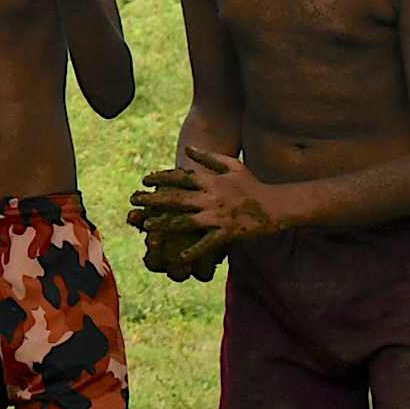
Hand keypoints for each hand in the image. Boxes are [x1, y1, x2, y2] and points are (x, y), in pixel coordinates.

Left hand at [133, 152, 282, 254]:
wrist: (275, 204)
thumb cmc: (252, 183)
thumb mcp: (231, 164)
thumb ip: (207, 158)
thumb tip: (187, 150)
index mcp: (211, 181)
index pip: (181, 177)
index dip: (161, 177)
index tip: (145, 179)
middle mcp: (211, 197)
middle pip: (177, 198)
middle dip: (154, 199)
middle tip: (135, 200)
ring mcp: (218, 216)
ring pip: (186, 221)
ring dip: (166, 224)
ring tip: (148, 227)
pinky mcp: (227, 233)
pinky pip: (207, 243)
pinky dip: (193, 251)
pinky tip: (179, 257)